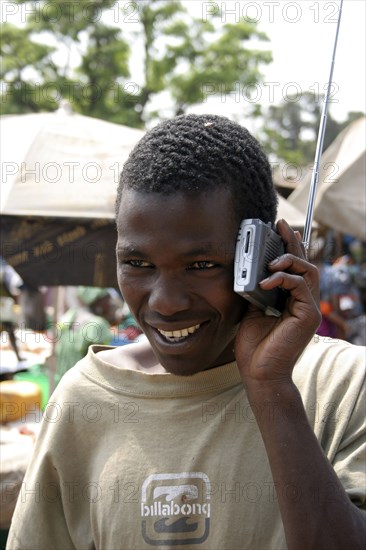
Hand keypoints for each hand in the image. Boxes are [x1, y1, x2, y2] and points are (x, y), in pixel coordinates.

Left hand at [234, 219, 320, 387]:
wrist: (258, 372)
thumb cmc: (254, 346)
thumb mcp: (251, 309)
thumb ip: (256, 289)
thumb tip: (252, 268)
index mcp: (289, 300)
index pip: (293, 268)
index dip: (288, 246)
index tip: (276, 228)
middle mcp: (302, 302)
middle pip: (304, 264)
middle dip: (292, 242)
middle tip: (280, 225)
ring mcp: (308, 308)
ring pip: (308, 271)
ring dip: (289, 259)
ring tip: (271, 260)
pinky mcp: (308, 315)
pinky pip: (301, 285)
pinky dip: (283, 278)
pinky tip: (266, 280)